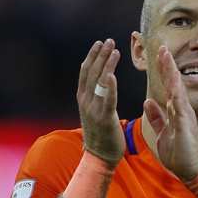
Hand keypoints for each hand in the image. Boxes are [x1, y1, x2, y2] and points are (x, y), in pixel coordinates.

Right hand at [77, 39, 124, 164]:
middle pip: (91, 72)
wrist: (99, 156)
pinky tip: (113, 74)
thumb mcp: (95, 111)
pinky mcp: (104, 118)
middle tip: (109, 41)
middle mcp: (85, 101)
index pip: (86, 72)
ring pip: (99, 82)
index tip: (100, 43)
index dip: (92, 56)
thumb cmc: (102, 134)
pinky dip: (110, 86)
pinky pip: (107, 99)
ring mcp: (93, 109)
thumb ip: (97, 97)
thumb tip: (104, 83)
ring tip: (114, 50)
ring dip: (106, 64)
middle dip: (100, 55)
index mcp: (83, 98)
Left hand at [143, 46, 197, 181]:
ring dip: (171, 72)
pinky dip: (176, 90)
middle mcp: (182, 109)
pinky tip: (173, 78)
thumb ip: (157, 117)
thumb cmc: (180, 154)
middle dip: (167, 65)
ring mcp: (185, 115)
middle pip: (173, 83)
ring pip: (177, 88)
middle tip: (161, 48)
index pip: (168, 87)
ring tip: (166, 56)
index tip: (158, 55)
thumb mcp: (162, 132)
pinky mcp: (185, 123)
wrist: (191, 171)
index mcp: (176, 111)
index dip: (163, 71)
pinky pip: (180, 104)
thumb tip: (148, 102)